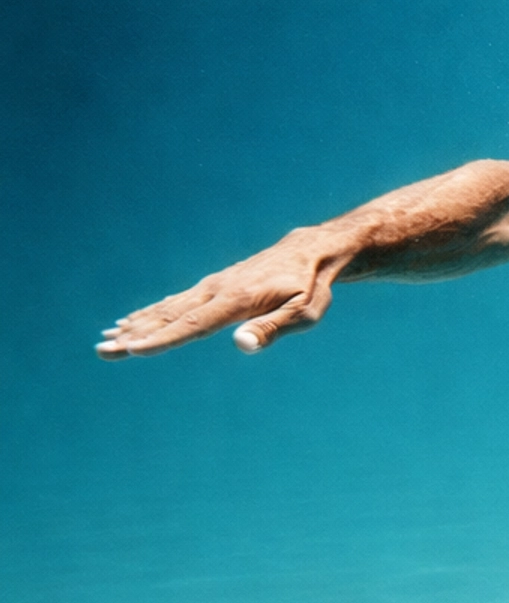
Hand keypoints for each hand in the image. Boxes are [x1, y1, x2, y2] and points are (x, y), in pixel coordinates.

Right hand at [96, 231, 337, 358]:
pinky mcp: (214, 286)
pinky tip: (134, 321)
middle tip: (102, 351)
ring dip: (136, 325)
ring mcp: (213, 286)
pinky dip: (152, 313)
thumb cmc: (312, 287)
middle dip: (135, 335)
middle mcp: (218, 289)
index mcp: (237, 300)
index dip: (163, 339)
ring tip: (107, 339)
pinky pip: (176, 302)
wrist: (312, 251)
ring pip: (168, 308)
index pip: (194, 325)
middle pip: (170, 317)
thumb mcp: (304, 313)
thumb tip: (242, 345)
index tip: (132, 350)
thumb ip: (273, 328)